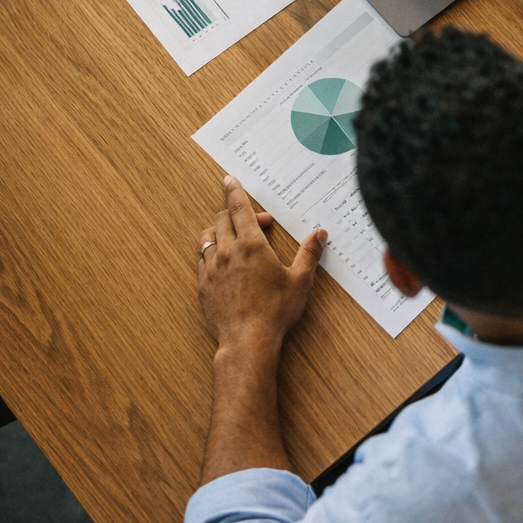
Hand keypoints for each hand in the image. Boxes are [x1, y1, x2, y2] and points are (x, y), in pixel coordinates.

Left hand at [197, 176, 325, 354]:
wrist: (247, 342)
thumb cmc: (275, 311)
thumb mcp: (300, 280)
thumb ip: (309, 253)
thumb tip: (320, 234)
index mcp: (251, 245)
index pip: (239, 208)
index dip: (234, 191)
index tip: (229, 180)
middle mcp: (227, 252)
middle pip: (222, 219)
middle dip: (236, 213)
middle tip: (258, 223)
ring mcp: (211, 269)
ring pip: (208, 237)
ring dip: (220, 231)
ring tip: (235, 239)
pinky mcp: (203, 285)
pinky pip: (202, 260)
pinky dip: (211, 253)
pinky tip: (223, 263)